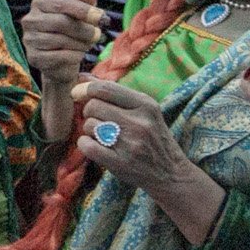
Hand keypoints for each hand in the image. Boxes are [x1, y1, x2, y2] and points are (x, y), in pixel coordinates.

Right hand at [22, 0, 108, 83]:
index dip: (83, 10)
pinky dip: (75, 56)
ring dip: (81, 44)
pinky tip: (79, 54)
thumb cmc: (70, 31)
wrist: (60, 60)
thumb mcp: (79, 13)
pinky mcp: (33, 57)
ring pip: (61, 40)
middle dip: (84, 30)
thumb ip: (83, 1)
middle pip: (61, 22)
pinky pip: (59, 56)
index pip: (62, 3)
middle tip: (98, 35)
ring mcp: (29, 39)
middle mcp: (30, 20)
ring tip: (88, 44)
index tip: (101, 17)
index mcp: (40, 3)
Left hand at [72, 79, 182, 193]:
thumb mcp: (143, 110)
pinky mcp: (120, 163)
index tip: (78, 94)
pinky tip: (95, 146)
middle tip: (98, 119)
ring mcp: (130, 144)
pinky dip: (85, 144)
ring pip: (89, 125)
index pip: (104, 88)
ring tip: (102, 135)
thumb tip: (82, 77)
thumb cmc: (152, 137)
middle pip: (93, 106)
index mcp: (146, 104)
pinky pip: (87, 146)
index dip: (84, 89)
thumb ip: (113, 92)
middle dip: (88, 111)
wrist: (170, 173)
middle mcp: (139, 122)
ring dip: (89, 130)